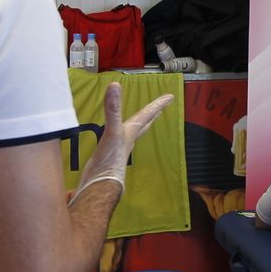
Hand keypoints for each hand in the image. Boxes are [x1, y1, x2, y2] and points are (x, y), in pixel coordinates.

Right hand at [71, 83, 175, 200]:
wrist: (100, 185)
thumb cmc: (111, 160)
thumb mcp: (113, 130)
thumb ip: (113, 109)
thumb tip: (114, 86)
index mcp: (131, 132)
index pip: (147, 115)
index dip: (158, 104)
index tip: (170, 97)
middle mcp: (128, 140)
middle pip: (144, 125)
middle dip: (153, 115)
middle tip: (162, 107)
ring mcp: (119, 149)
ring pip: (132, 134)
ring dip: (138, 126)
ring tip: (141, 120)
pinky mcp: (108, 156)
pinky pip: (116, 142)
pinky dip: (118, 136)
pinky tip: (115, 138)